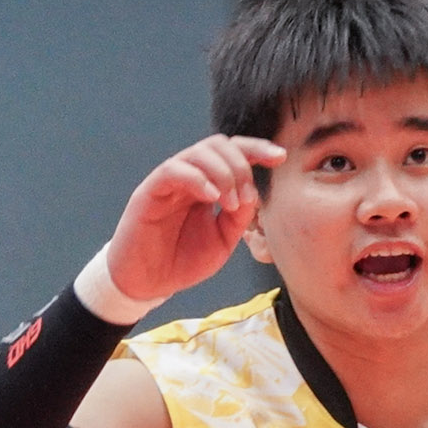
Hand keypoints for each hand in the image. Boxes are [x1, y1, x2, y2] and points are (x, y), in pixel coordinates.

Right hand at [104, 134, 285, 305]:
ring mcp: (169, 181)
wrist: (148, 283)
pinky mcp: (150, 191)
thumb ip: (239, 217)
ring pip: (199, 152)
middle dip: (241, 165)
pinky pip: (174, 170)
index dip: (257, 149)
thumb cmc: (182, 261)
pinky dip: (198, 178)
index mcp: (208, 184)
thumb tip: (253, 192)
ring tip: (230, 203)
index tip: (280, 156)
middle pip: (219, 145)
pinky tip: (212, 198)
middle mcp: (190, 176)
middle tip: (245, 198)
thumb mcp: (223, 241)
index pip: (233, 154)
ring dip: (223, 173)